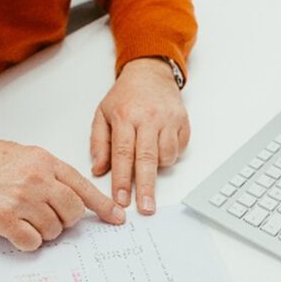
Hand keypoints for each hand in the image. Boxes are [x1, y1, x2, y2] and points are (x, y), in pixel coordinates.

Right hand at [0, 138, 124, 250]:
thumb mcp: (18, 154)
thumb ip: (45, 171)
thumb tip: (66, 196)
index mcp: (43, 160)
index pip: (83, 187)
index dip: (103, 206)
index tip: (117, 219)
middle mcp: (37, 179)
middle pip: (72, 213)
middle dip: (64, 221)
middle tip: (46, 216)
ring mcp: (22, 200)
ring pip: (53, 230)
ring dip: (42, 231)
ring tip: (20, 218)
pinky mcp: (4, 220)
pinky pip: (32, 242)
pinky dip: (26, 242)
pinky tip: (12, 230)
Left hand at [90, 58, 189, 214]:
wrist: (150, 72)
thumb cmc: (125, 96)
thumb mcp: (102, 114)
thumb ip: (99, 143)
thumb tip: (98, 170)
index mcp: (124, 116)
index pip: (123, 154)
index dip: (122, 180)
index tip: (121, 200)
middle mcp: (148, 118)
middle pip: (147, 159)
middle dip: (146, 187)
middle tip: (145, 208)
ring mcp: (168, 119)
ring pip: (166, 156)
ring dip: (158, 168)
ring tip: (149, 160)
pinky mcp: (183, 121)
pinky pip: (179, 148)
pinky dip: (170, 155)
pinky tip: (161, 146)